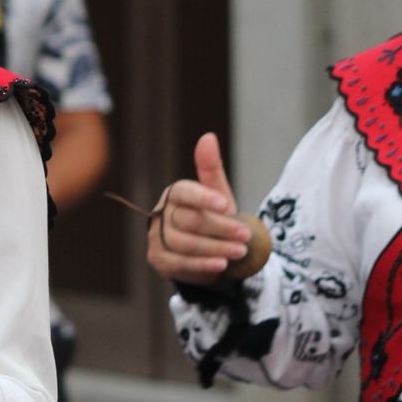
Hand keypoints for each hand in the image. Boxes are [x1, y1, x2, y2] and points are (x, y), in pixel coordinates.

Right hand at [145, 132, 253, 284]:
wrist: (209, 254)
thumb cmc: (214, 220)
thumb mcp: (218, 196)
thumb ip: (211, 169)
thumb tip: (208, 137)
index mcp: (174, 194)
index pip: (183, 192)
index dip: (202, 197)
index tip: (225, 204)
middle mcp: (160, 213)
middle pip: (189, 220)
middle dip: (220, 228)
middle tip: (245, 235)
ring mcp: (156, 237)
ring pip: (185, 243)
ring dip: (215, 248)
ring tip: (239, 251)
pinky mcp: (158, 259)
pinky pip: (179, 263)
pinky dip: (202, 265)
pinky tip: (221, 265)